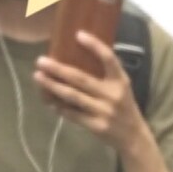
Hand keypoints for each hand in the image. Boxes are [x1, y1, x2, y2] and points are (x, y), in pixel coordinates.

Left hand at [33, 30, 146, 154]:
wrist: (134, 137)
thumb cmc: (124, 106)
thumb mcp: (121, 87)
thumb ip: (106, 74)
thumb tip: (77, 55)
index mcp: (120, 81)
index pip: (109, 59)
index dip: (95, 46)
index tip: (78, 34)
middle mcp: (112, 95)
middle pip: (81, 79)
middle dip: (59, 69)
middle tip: (41, 61)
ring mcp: (104, 112)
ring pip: (73, 96)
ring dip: (53, 86)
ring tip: (38, 77)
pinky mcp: (96, 126)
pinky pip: (73, 114)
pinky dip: (59, 107)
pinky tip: (48, 100)